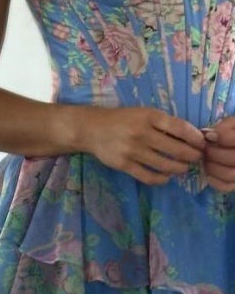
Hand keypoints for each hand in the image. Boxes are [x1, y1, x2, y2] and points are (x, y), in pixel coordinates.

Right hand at [77, 106, 205, 184]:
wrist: (91, 129)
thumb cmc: (122, 120)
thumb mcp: (143, 114)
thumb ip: (164, 123)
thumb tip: (191, 137)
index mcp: (149, 116)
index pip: (180, 128)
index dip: (196, 138)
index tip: (201, 144)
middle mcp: (142, 133)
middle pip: (177, 150)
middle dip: (192, 156)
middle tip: (196, 158)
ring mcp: (132, 150)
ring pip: (166, 165)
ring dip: (180, 169)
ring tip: (183, 168)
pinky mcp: (124, 165)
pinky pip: (149, 177)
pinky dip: (162, 179)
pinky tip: (166, 176)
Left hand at [204, 117, 234, 190]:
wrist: (233, 148)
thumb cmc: (234, 133)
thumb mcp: (234, 124)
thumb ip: (225, 126)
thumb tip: (209, 135)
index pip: (234, 139)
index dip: (221, 137)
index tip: (208, 136)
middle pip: (232, 158)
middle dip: (213, 152)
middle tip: (205, 149)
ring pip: (229, 174)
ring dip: (212, 166)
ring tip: (206, 160)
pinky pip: (226, 186)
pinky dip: (214, 180)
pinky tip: (209, 172)